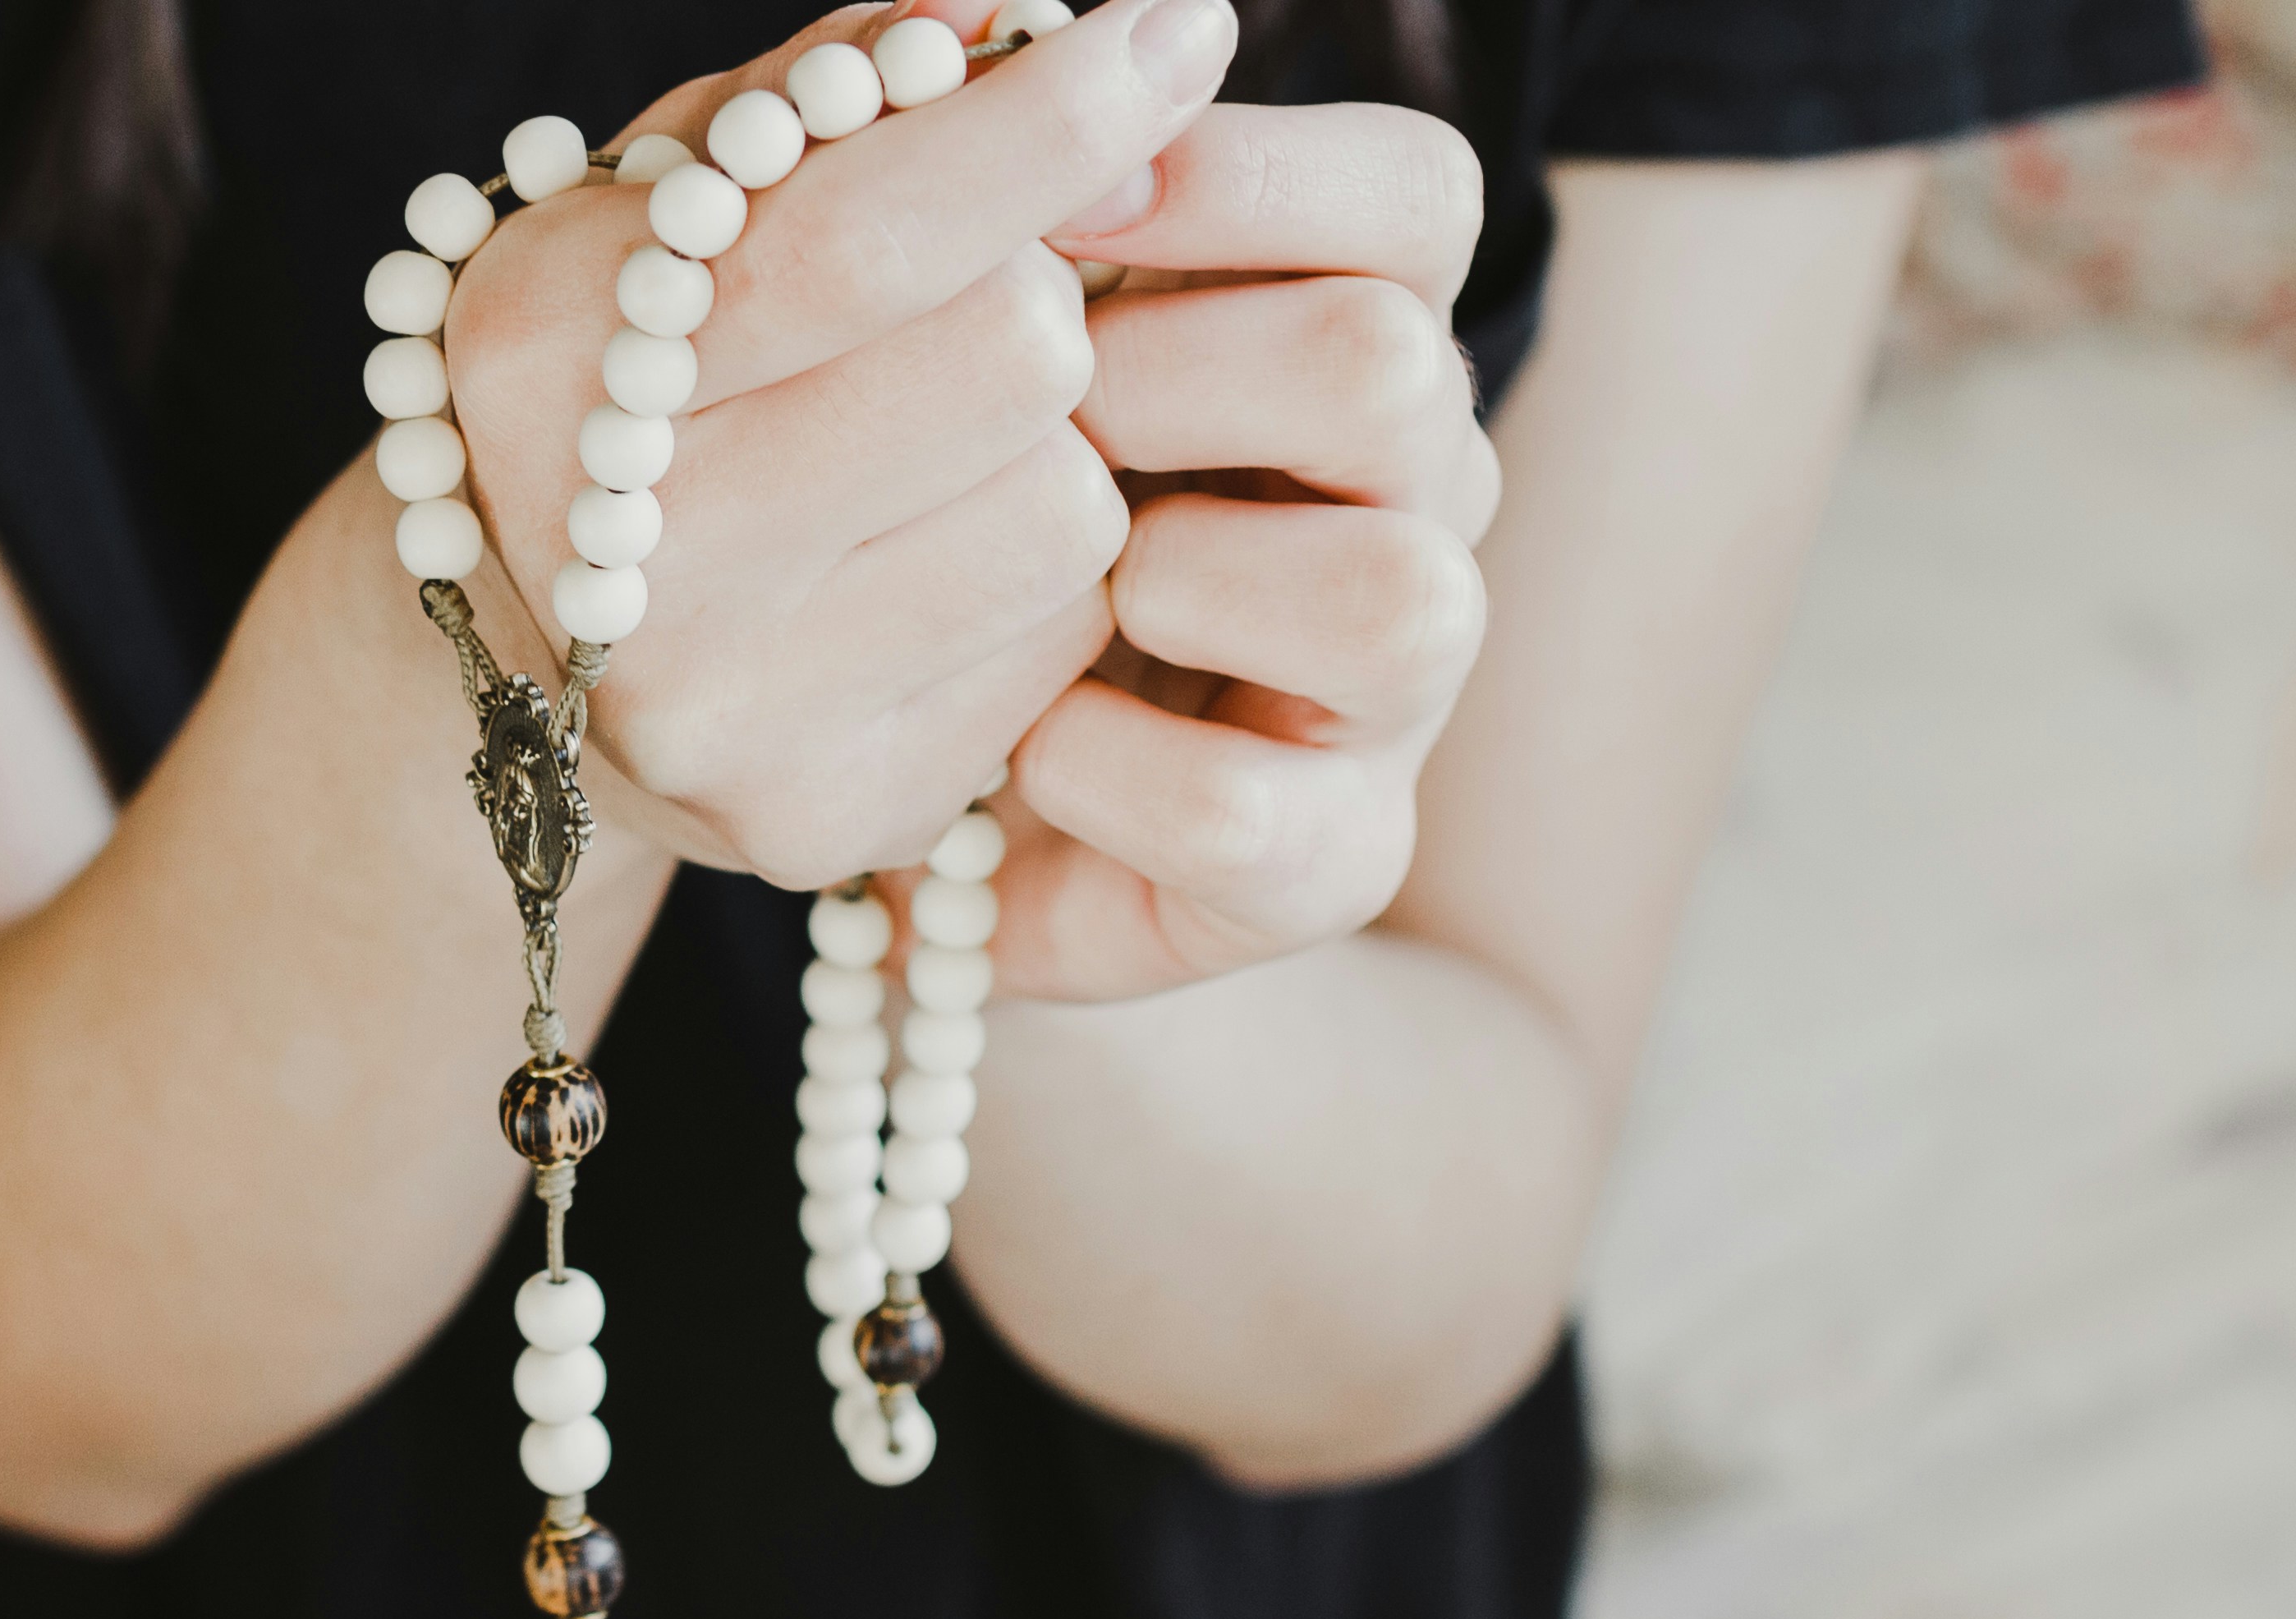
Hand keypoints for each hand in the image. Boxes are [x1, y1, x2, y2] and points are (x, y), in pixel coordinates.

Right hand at [442, 0, 1239, 888]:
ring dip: (1056, 448)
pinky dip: (1039, 580)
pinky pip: (1061, 643)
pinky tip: (941, 564)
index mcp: (546, 355)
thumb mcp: (673, 203)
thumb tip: (1014, 13)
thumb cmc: (633, 373)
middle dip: (1041, 295)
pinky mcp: (827, 816)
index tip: (1179, 29)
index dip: (1048, 123)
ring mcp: (725, 713)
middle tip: (986, 298)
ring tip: (946, 450)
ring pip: (1067, 508)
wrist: (516, 661)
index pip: (863, 231)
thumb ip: (830, 93)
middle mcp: (624, 557)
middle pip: (1011, 359)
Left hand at [988, 98, 1499, 999]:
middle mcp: (1412, 501)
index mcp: (1348, 333)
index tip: (1077, 195)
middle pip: (1395, 370)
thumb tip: (1009, 20)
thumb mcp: (933, 320)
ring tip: (1062, 586)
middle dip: (1175, 374)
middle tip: (1038, 412)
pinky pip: (1253, 811)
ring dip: (1183, 573)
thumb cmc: (926, 507)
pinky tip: (1023, 749)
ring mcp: (1391, 694)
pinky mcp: (1329, 857)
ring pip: (1398, 597)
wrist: (881, 775)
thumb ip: (980, 167)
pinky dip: (1106, 768)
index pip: (1414, 198)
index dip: (1249, 174)